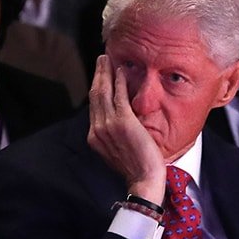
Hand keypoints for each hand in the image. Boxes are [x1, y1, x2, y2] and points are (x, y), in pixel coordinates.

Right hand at [87, 55, 165, 203]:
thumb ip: (114, 135)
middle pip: (95, 95)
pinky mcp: (123, 123)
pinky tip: (121, 71)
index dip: (96, 87)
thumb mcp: (118, 150)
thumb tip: (117, 122)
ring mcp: (109, 126)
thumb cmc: (137, 167)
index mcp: (95, 137)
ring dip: (106, 73)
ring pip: (103, 92)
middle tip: (102, 59)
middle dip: (97, 75)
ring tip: (108, 60)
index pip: (94, 106)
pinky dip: (119, 81)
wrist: (144, 179)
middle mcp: (98, 130)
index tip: (100, 75)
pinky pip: (119, 96)